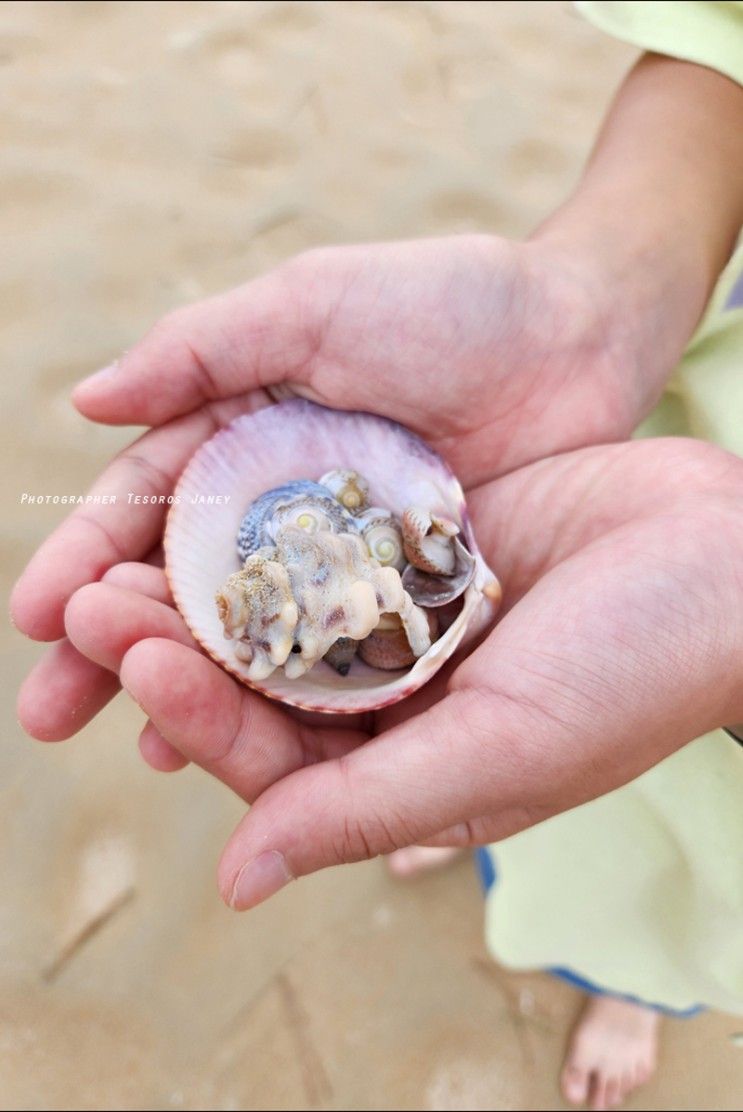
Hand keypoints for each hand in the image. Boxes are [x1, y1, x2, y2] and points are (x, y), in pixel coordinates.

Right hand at [12, 231, 647, 742]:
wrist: (578, 333)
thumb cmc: (447, 302)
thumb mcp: (313, 305)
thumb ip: (200, 351)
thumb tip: (82, 403)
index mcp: (241, 432)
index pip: (144, 503)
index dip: (87, 557)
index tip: (37, 618)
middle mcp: (278, 504)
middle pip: (178, 584)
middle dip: (111, 646)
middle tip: (47, 715)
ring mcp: (342, 559)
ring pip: (250, 634)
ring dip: (189, 688)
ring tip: (138, 747)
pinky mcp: (404, 596)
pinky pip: (336, 655)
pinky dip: (289, 697)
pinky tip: (248, 743)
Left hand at [54, 437, 742, 907]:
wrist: (727, 555)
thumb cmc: (639, 667)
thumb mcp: (503, 751)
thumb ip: (367, 809)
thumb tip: (237, 879)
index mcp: (413, 769)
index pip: (276, 758)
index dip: (197, 713)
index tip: (131, 657)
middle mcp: (401, 701)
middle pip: (261, 681)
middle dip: (175, 643)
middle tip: (87, 599)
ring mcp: (409, 622)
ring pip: (284, 610)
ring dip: (209, 584)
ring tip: (130, 546)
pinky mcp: (424, 550)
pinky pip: (334, 543)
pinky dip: (278, 527)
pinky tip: (218, 495)